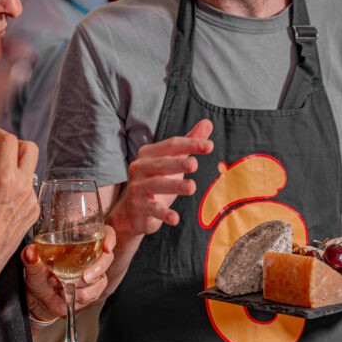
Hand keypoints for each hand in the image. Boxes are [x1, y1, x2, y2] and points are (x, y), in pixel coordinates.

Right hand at [0, 129, 38, 283]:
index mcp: (5, 178)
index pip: (10, 141)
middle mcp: (24, 187)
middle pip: (30, 149)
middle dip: (14, 144)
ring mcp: (31, 200)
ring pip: (29, 170)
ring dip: (14, 166)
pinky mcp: (33, 212)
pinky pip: (28, 188)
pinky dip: (16, 185)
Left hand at [22, 224, 115, 320]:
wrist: (40, 297)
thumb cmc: (39, 275)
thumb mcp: (32, 266)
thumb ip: (30, 258)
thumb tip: (30, 251)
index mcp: (80, 241)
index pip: (105, 233)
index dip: (110, 237)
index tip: (107, 246)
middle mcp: (91, 256)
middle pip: (107, 257)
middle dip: (98, 268)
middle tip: (84, 277)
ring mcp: (94, 274)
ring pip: (101, 279)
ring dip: (83, 286)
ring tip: (61, 286)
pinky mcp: (94, 290)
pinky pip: (95, 293)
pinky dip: (81, 296)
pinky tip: (69, 294)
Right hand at [108, 119, 213, 239]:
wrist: (132, 211)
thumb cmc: (156, 181)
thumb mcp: (172, 161)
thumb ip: (189, 143)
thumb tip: (207, 122)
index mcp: (148, 154)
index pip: (171, 145)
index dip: (190, 144)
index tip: (209, 146)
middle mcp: (139, 168)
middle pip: (161, 163)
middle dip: (178, 163)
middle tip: (194, 164)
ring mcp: (138, 188)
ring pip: (156, 185)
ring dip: (174, 186)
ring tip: (192, 187)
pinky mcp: (139, 207)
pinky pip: (153, 210)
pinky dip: (164, 214)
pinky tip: (175, 218)